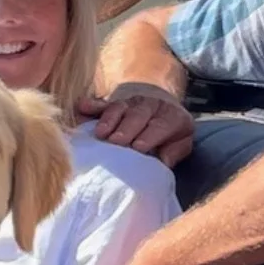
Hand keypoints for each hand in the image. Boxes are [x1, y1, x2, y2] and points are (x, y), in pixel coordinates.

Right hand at [77, 86, 193, 167]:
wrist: (163, 109)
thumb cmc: (171, 134)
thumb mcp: (182, 142)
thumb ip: (175, 151)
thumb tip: (164, 161)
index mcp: (170, 116)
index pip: (161, 125)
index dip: (150, 135)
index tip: (138, 147)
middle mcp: (149, 106)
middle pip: (137, 114)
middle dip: (127, 127)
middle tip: (117, 141)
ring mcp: (129, 103)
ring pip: (118, 108)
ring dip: (108, 120)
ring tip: (100, 134)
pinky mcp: (113, 104)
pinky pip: (101, 104)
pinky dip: (91, 106)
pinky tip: (81, 107)